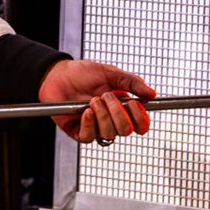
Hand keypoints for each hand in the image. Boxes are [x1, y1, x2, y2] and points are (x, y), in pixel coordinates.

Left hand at [38, 59, 155, 144]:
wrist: (57, 75)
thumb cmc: (83, 73)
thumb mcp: (111, 72)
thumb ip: (132, 82)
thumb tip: (152, 94)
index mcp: (123, 107)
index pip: (140, 125)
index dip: (141, 119)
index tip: (134, 104)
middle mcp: (112, 120)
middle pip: (126, 130)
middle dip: (117, 112)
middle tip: (106, 96)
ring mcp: (96, 127)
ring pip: (109, 134)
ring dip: (101, 114)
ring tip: (92, 100)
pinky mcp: (80, 132)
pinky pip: (90, 137)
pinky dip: (89, 123)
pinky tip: (85, 112)